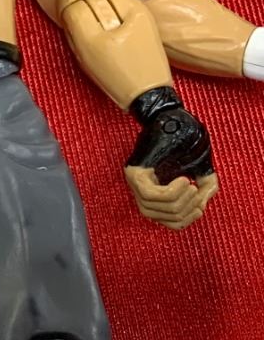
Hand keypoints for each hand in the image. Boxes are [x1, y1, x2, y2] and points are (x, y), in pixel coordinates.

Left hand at [124, 86, 217, 228]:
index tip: (201, 205)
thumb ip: (205, 188)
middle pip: (163, 218)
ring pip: (155, 209)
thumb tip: (200, 206)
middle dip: (187, 210)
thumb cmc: (186, 140)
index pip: (169, 222)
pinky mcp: (134, 173)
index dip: (188, 219)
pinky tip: (183, 180)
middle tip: (198, 192)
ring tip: (191, 186)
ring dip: (180, 202)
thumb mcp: (201, 168)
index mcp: (157, 192)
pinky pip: (151, 195)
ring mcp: (134, 182)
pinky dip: (171, 192)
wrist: (174, 117)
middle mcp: (142, 190)